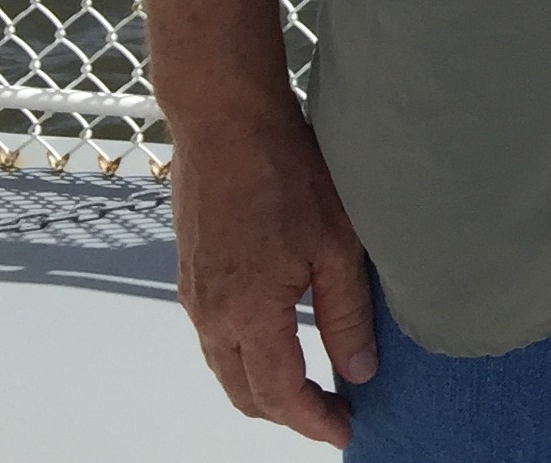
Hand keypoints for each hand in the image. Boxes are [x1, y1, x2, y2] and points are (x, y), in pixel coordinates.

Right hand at [173, 106, 377, 445]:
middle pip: (244, 392)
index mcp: (246, 313)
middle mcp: (210, 314)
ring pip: (225, 367)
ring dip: (263, 386)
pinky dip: (245, 354)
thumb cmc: (285, 171)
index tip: (345, 430)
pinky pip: (214, 336)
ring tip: (310, 383)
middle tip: (332, 413)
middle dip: (287, 412)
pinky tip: (276, 338)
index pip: (278, 394)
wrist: (224, 121)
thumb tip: (359, 368)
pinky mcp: (191, 273)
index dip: (313, 420)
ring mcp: (193, 295)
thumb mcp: (335, 243)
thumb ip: (346, 313)